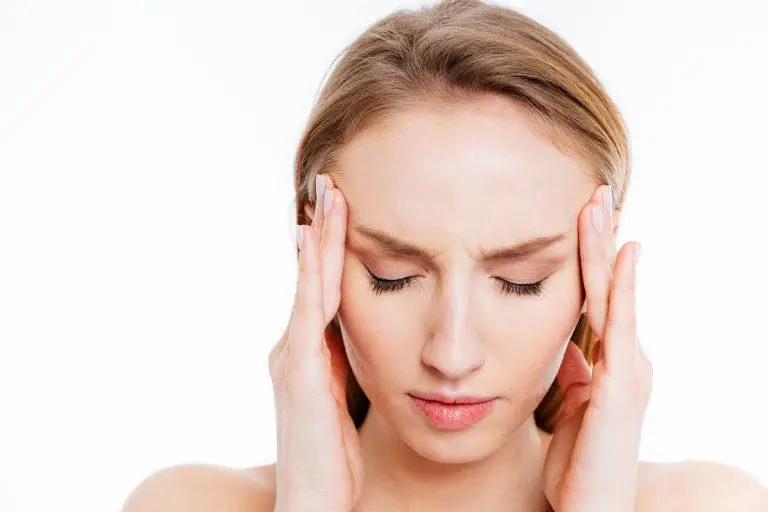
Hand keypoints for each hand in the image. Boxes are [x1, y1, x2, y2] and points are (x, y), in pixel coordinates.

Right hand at [268, 175, 362, 511]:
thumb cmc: (331, 460)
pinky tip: (314, 239)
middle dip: (322, 229)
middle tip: (330, 183)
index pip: (322, 290)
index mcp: (308, 355)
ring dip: (319, 236)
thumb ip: (344, 368)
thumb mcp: (343, 404)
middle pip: (313, 275)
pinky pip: (310, 308)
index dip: (330, 249)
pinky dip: (312, 270)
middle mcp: (294, 348)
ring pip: (310, 282)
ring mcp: (293, 356)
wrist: (313, 502)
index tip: (341, 210)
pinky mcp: (299, 369)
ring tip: (327, 194)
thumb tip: (359, 339)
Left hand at [541, 184, 651, 511]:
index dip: (590, 258)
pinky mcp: (622, 386)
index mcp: (610, 363)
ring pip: (615, 295)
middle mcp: (625, 359)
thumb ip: (575, 374)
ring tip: (600, 205)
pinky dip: (620, 288)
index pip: (597, 298)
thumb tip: (569, 349)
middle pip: (609, 286)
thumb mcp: (573, 408)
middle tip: (594, 192)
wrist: (593, 509)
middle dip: (601, 239)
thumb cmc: (580, 463)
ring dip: (606, 248)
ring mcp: (628, 370)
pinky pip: (619, 326)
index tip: (581, 218)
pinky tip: (620, 255)